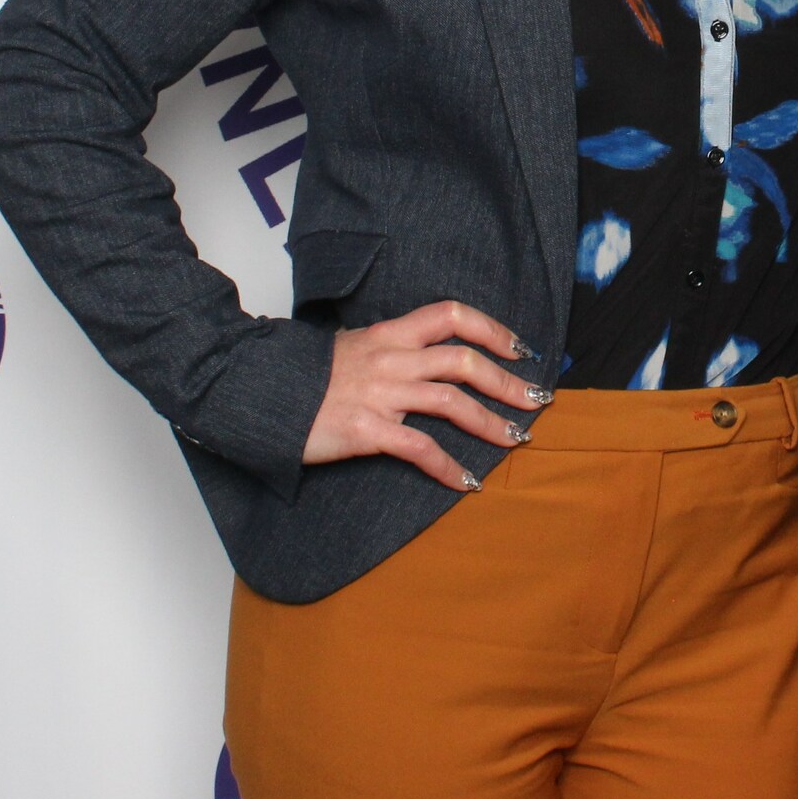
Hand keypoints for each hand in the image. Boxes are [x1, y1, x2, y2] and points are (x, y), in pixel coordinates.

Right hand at [302, 300, 546, 492]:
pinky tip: (467, 482)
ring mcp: (381, 394)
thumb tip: (420, 357)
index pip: (452, 316)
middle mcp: (392, 359)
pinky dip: (449, 467)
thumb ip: (388, 350)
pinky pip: (420, 448)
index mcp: (389, 334)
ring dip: (492, 422)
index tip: (520, 347)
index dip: (492, 329)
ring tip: (516, 439)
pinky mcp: (368, 431)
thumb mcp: (349, 347)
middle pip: (464, 361)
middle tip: (536, 399)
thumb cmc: (304, 376)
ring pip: (452, 402)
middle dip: (508, 382)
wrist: (261, 394)